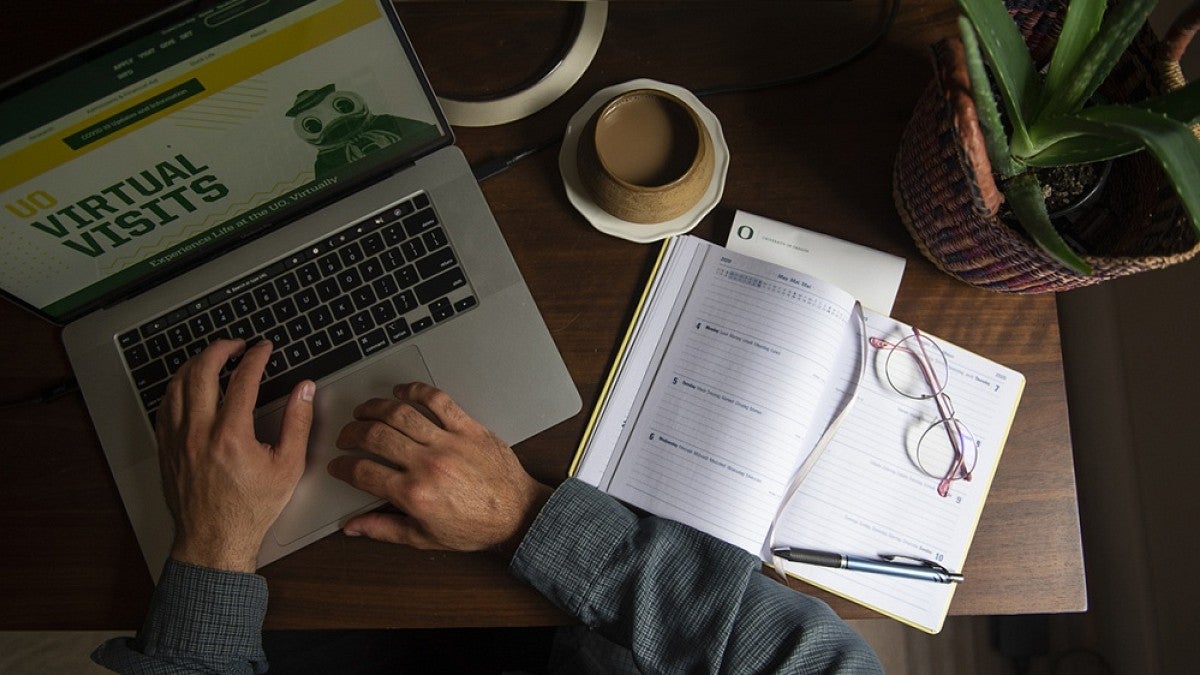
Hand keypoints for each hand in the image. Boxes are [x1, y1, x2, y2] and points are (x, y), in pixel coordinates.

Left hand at [156, 339, 313, 571]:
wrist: (214, 540)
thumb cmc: (252, 508)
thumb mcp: (288, 467)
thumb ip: (298, 423)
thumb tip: (305, 390)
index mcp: (231, 435)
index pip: (243, 379)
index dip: (256, 357)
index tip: (264, 348)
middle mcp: (198, 432)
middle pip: (202, 371)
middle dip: (221, 349)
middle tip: (236, 345)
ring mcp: (177, 439)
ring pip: (177, 384)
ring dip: (196, 363)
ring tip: (213, 358)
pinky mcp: (165, 448)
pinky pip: (165, 405)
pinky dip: (178, 386)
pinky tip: (190, 384)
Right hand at [327, 382, 551, 556]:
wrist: (516, 515)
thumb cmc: (474, 528)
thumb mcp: (424, 538)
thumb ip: (384, 529)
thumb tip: (352, 527)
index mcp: (414, 494)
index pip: (362, 472)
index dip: (342, 466)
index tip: (338, 464)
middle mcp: (428, 464)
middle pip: (375, 436)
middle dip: (352, 433)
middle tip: (346, 436)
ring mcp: (449, 442)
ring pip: (401, 413)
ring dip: (375, 407)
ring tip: (364, 410)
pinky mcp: (468, 427)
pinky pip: (438, 400)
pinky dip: (416, 390)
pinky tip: (402, 391)